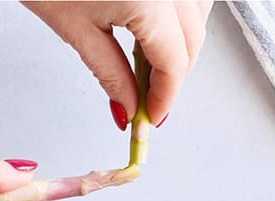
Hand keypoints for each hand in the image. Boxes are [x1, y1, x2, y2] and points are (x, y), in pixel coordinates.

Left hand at [24, 1, 212, 127]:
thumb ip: (110, 74)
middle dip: (173, 76)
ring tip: (146, 65)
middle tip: (146, 100)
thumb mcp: (76, 30)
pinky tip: (153, 30)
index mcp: (149, 1)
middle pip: (193, 41)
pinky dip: (179, 16)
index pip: (175, 63)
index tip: (150, 116)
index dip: (165, 96)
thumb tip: (129, 106)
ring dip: (180, 45)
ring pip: (199, 15)